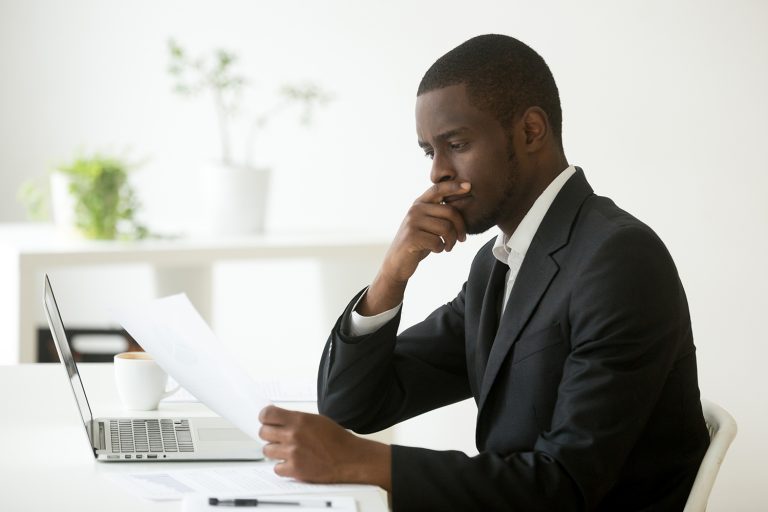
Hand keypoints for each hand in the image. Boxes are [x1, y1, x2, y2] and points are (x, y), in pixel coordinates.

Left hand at [258, 405, 391, 489]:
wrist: (349, 458)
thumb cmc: (336, 439)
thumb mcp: (316, 420)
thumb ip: (296, 419)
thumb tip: (279, 419)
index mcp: (299, 419)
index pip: (267, 414)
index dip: (265, 417)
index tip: (266, 420)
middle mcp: (293, 435)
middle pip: (263, 432)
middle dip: (269, 434)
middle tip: (277, 437)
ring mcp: (292, 453)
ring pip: (267, 451)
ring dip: (275, 451)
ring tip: (287, 451)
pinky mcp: (294, 469)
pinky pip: (276, 468)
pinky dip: (282, 467)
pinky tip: (292, 463)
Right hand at [358, 180, 470, 314]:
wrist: (397, 262)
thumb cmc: (418, 242)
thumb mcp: (427, 224)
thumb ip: (439, 213)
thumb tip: (465, 203)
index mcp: (419, 203)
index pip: (438, 189)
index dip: (454, 186)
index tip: (469, 186)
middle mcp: (415, 209)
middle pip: (450, 212)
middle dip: (460, 228)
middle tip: (462, 239)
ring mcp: (412, 222)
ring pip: (446, 228)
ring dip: (451, 241)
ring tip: (448, 246)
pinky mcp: (411, 237)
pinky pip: (438, 241)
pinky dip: (441, 248)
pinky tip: (437, 250)